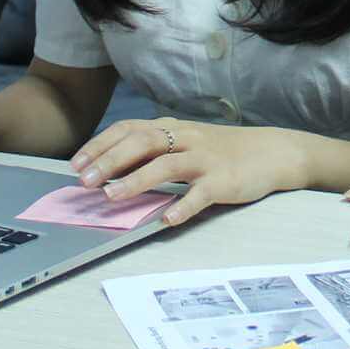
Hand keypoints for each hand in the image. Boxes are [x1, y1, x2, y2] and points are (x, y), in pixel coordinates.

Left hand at [69, 118, 305, 228]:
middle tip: (85, 181)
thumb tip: (112, 172)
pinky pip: (200, 194)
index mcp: (173, 129)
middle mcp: (186, 138)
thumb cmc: (223, 151)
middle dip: (110, 161)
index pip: (129, 129)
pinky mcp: (224, 180)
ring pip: (166, 165)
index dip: (101, 145)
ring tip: (112, 197)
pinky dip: (182, 206)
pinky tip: (166, 220)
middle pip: (142, 143)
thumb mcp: (187, 143)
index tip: (76, 163)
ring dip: (136, 181)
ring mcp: (206, 159)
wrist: (272, 152)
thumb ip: (155, 153)